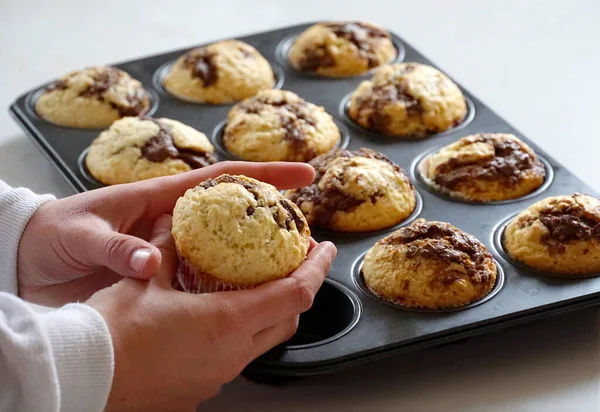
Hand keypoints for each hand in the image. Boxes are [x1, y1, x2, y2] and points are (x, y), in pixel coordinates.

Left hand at [17, 162, 314, 305]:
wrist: (28, 260)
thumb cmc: (51, 236)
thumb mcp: (79, 235)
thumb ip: (114, 246)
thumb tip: (149, 261)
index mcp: (157, 197)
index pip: (221, 178)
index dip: (265, 174)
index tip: (303, 174)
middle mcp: (171, 219)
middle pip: (233, 212)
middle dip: (272, 215)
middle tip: (306, 232)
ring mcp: (169, 246)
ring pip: (223, 246)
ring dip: (255, 254)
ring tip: (288, 267)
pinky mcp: (162, 273)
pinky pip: (203, 274)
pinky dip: (227, 281)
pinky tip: (244, 296)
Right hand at [87, 215, 336, 410]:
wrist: (82, 376)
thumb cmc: (112, 332)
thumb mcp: (146, 280)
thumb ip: (169, 250)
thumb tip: (175, 227)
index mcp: (227, 321)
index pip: (295, 293)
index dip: (316, 269)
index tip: (324, 250)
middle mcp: (232, 352)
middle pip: (287, 319)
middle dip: (298, 289)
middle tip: (294, 263)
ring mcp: (219, 374)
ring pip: (264, 340)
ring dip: (271, 312)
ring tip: (258, 286)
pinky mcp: (202, 386)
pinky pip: (236, 357)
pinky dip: (242, 333)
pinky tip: (220, 318)